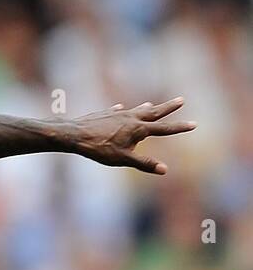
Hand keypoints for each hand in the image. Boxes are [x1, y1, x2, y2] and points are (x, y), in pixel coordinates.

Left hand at [70, 98, 195, 174]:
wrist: (73, 134)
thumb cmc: (98, 148)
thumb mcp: (123, 159)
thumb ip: (144, 164)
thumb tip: (165, 170)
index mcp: (137, 129)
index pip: (164, 129)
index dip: (179, 128)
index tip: (194, 124)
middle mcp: (129, 117)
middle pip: (153, 112)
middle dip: (168, 107)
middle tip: (181, 99)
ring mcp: (116, 114)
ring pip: (135, 110)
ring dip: (145, 108)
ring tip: (151, 104)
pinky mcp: (103, 114)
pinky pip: (116, 111)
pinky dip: (121, 111)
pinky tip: (119, 108)